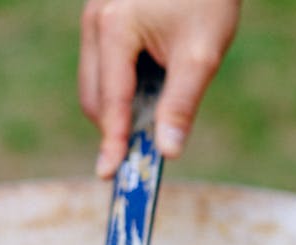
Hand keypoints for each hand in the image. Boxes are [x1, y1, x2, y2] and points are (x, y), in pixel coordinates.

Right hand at [79, 0, 240, 177]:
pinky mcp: (101, 20)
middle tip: (148, 148)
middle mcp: (94, 21)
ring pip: (95, 83)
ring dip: (121, 107)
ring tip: (161, 103)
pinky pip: (103, 66)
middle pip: (94, 97)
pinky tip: (155, 81)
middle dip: (117, 126)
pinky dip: (123, 87)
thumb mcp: (201, 55)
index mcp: (114, 28)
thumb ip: (181, 105)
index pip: (111, 101)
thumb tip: (167, 152)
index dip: (112, 141)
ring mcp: (93, 18)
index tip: (110, 174)